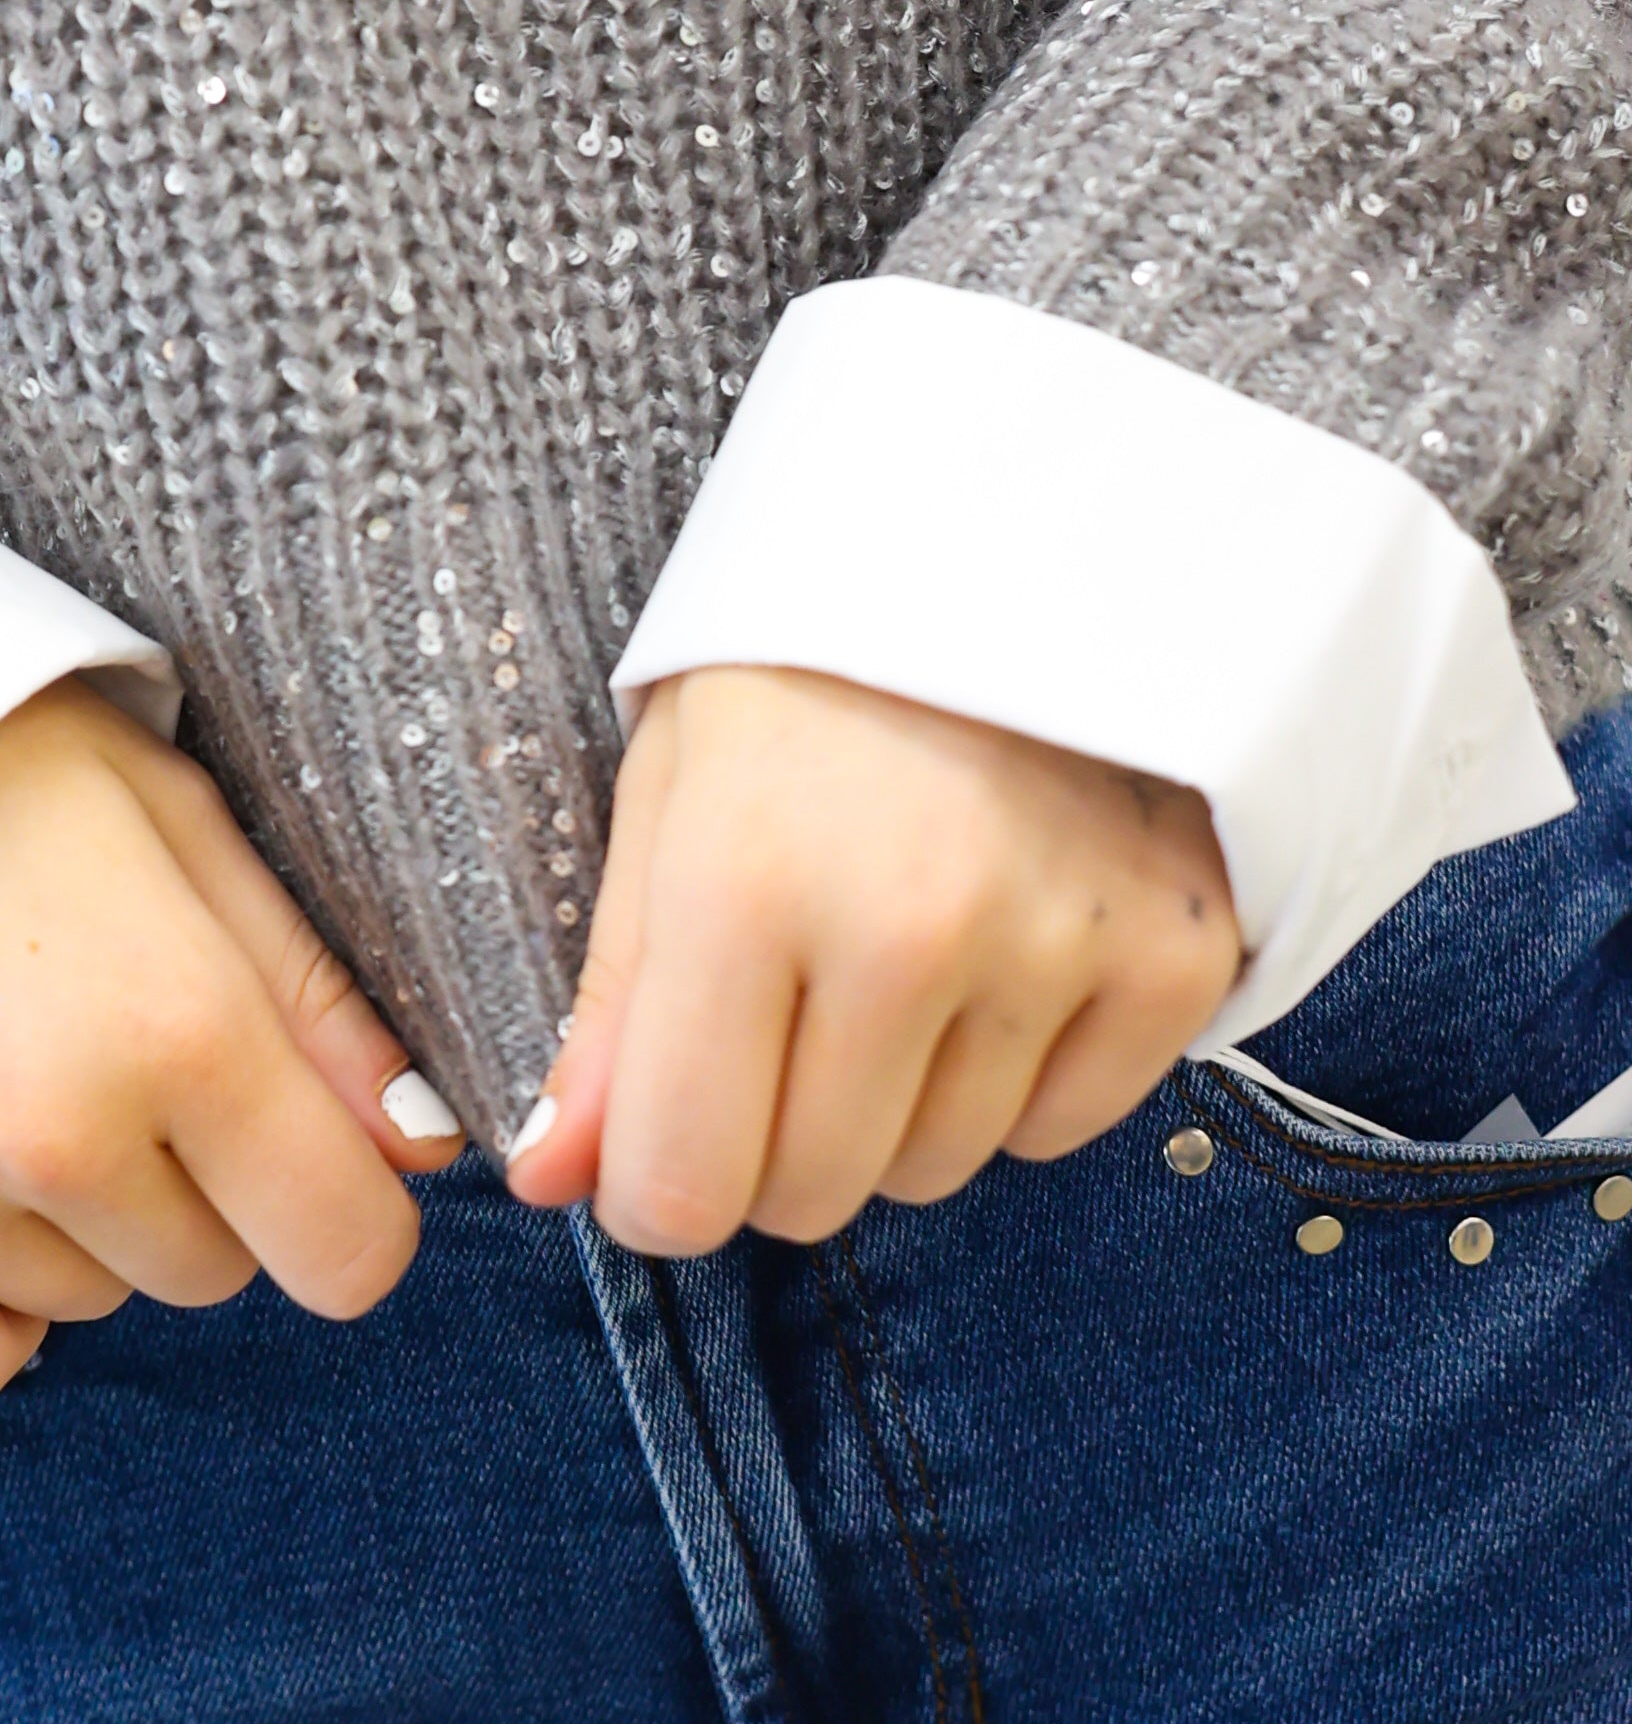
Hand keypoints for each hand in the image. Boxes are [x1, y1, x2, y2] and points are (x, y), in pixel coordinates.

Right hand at [0, 679, 460, 1402]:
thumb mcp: (181, 826)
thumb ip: (316, 999)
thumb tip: (424, 1153)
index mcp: (179, 1024)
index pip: (349, 1252)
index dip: (343, 1205)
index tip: (295, 1146)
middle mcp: (57, 1132)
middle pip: (215, 1273)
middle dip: (190, 1184)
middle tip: (99, 1043)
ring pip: (90, 1304)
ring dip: (70, 1220)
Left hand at [507, 664, 1244, 1257]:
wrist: (1024, 527)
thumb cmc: (808, 658)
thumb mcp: (670, 788)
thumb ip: (610, 998)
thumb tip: (548, 1174)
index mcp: (745, 877)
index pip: (683, 1182)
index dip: (656, 1188)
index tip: (658, 1143)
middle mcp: (906, 927)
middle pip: (811, 1195)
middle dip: (773, 1139)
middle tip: (785, 1007)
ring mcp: (1054, 945)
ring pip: (939, 1169)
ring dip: (899, 1102)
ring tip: (899, 941)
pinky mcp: (1175, 955)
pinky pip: (1062, 1128)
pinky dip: (1020, 1076)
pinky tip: (1000, 947)